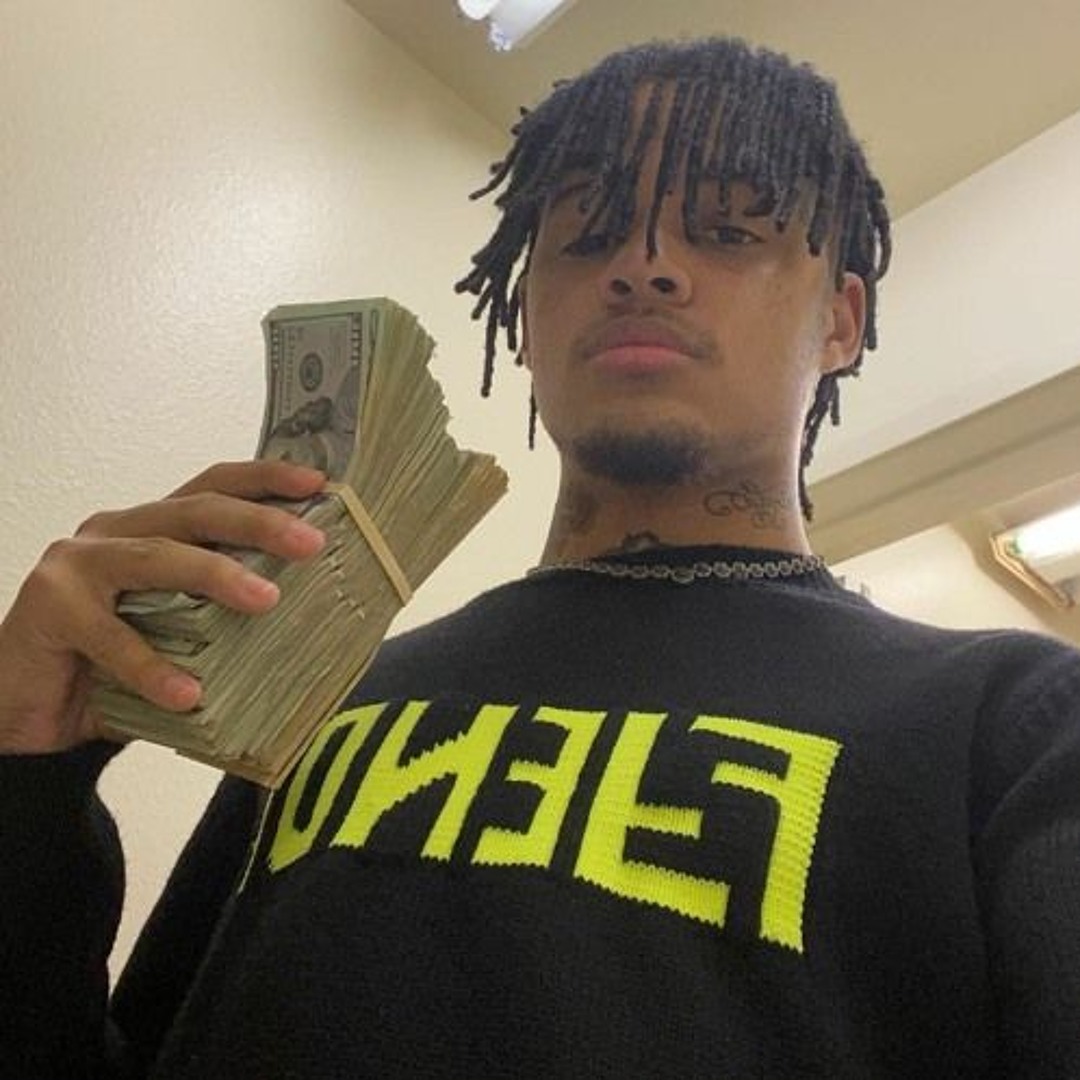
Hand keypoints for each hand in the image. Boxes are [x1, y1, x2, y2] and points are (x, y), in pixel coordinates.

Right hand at [0, 461, 326, 754]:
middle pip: (194, 511)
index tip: (319, 483)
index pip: (212, 488)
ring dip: (216, 575)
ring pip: (158, 556)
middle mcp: (116, 532)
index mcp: (151, 529)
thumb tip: (305, 619)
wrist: (23, 710)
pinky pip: (111, 638)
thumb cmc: (109, 665)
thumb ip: (220, 616)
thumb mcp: (176, 631)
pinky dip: (153, 667)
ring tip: (266, 602)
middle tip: (310, 543)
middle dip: (258, 521)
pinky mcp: (49, 606)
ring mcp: (78, 564)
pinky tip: (189, 693)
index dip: (264, 481)